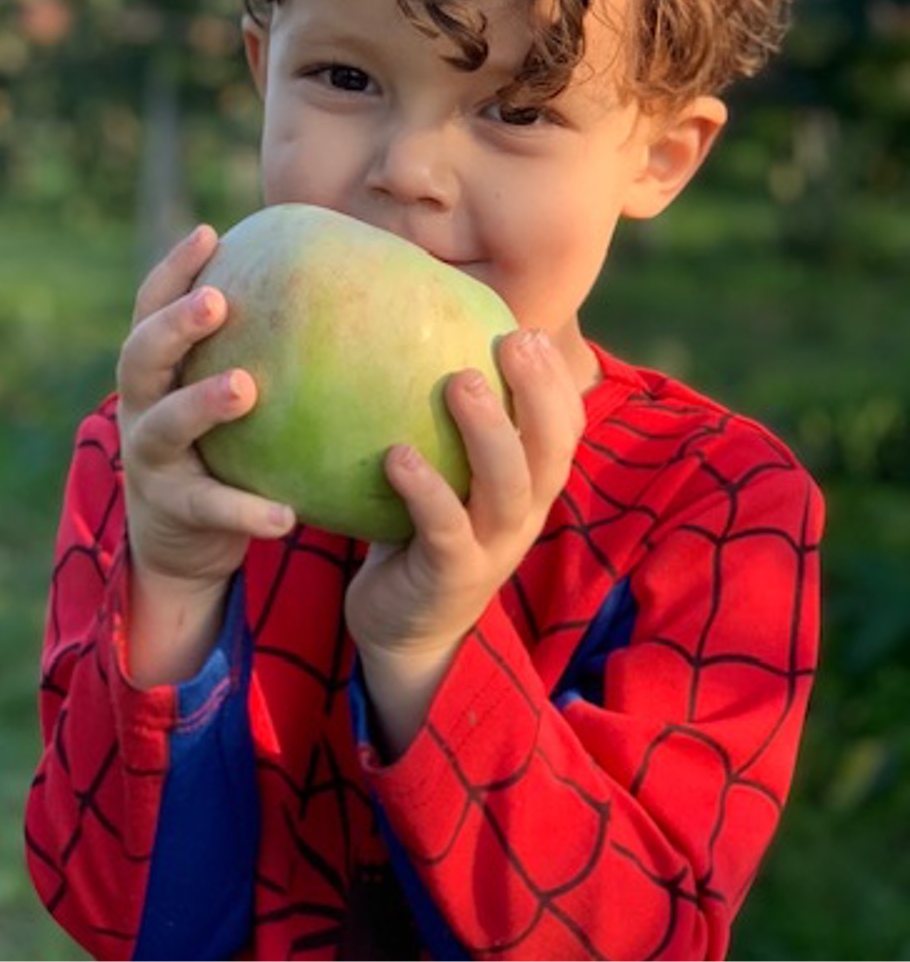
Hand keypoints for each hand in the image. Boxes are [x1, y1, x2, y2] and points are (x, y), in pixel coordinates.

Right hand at [116, 224, 294, 682]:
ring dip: (202, 402)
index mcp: (157, 369)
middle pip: (140, 355)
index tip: (210, 233)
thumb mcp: (226, 395)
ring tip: (246, 387)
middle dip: (174, 325)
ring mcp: (151, 458)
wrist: (179, 537)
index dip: (173, 269)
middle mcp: (142, 406)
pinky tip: (286, 515)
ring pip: (165, 425)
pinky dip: (245, 509)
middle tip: (217, 302)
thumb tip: (352, 292)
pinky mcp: (173, 509)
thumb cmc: (220, 444)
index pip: (151, 306)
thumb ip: (262, 350)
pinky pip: (209, 505)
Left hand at [344, 328, 584, 753]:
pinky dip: (425, 491)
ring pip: (507, 487)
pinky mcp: (452, 576)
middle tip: (512, 340)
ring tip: (461, 382)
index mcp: (529, 487)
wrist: (405, 630)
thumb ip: (446, 427)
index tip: (529, 331)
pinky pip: (444, 529)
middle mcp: (523, 515)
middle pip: (550, 450)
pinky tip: (397, 456)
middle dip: (539, 392)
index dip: (557, 382)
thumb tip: (413, 338)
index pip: (565, 430)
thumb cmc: (420, 533)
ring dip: (489, 432)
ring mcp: (492, 549)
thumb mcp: (448, 478)